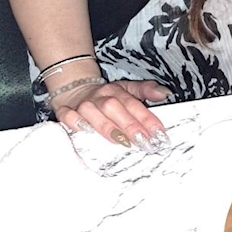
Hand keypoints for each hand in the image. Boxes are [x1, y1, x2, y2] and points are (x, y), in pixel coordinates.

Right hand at [52, 78, 171, 152]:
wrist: (75, 89)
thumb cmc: (107, 97)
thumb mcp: (127, 89)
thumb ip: (146, 90)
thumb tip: (165, 93)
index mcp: (117, 91)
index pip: (134, 104)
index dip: (147, 118)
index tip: (159, 134)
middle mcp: (100, 96)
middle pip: (115, 108)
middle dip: (130, 125)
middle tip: (145, 142)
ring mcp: (83, 104)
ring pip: (93, 112)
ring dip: (107, 127)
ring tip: (122, 142)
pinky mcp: (66, 110)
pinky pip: (67, 115)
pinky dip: (75, 122)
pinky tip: (85, 131)